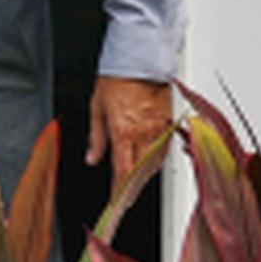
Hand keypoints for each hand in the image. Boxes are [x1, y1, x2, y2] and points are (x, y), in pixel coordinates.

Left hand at [85, 76, 170, 199]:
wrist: (138, 60)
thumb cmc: (116, 79)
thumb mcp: (96, 108)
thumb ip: (95, 138)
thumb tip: (92, 158)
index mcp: (124, 131)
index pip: (123, 171)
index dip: (120, 190)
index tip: (116, 201)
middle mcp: (144, 133)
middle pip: (141, 171)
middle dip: (132, 186)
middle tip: (124, 194)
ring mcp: (159, 129)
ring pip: (155, 163)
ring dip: (145, 175)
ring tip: (135, 181)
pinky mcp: (169, 122)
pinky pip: (165, 148)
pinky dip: (157, 159)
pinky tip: (150, 162)